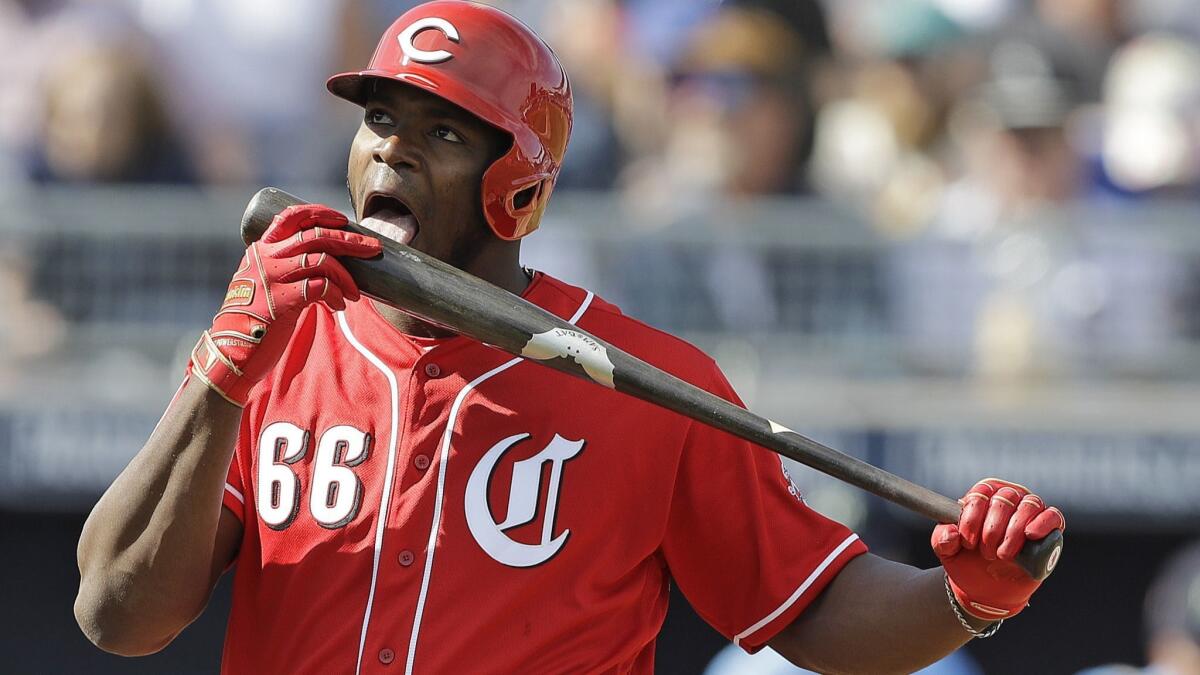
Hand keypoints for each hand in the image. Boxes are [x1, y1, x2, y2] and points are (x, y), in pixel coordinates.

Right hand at [188, 204, 380, 404]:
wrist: (230, 350)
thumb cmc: (254, 319)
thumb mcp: (264, 284)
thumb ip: (286, 270)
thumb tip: (327, 264)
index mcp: (261, 249)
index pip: (290, 217)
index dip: (319, 213)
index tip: (342, 218)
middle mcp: (266, 258)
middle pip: (315, 236)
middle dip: (350, 240)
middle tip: (373, 248)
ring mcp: (272, 278)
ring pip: (322, 260)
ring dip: (346, 276)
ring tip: (355, 294)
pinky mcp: (281, 301)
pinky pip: (320, 288)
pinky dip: (336, 295)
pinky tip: (339, 306)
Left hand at [931, 478, 1064, 620]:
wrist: (985, 589)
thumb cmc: (966, 561)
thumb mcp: (946, 549)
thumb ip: (942, 538)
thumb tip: (952, 533)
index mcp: (983, 495)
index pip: (981, 493)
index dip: (973, 517)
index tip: (967, 542)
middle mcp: (1009, 497)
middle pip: (1004, 499)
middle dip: (992, 529)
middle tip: (986, 552)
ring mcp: (1030, 512)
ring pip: (1028, 506)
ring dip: (1013, 532)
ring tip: (1002, 555)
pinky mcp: (1049, 531)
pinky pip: (1052, 516)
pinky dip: (1042, 523)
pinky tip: (1030, 534)